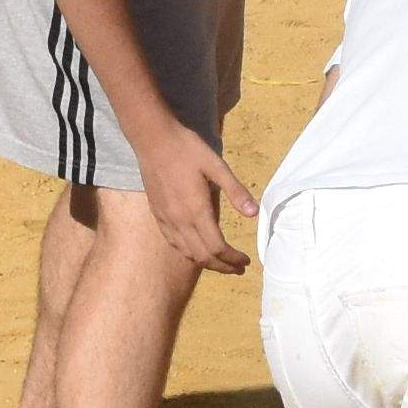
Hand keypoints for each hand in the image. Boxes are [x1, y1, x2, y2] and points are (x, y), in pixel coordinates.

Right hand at [138, 127, 251, 276]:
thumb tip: (254, 213)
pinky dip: (188, 253)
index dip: (233, 259)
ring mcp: (166, 219)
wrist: (153, 139)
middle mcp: (179, 220)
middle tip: (238, 268)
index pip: (217, 247)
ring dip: (206, 263)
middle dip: (222, 267)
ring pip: (187, 253)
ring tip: (222, 263)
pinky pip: (174, 243)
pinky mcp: (157, 215)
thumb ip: (235, 191)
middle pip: (202, 256)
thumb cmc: (187, 149)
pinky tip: (196, 250)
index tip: (246, 261)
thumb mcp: (217, 166)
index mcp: (196, 210)